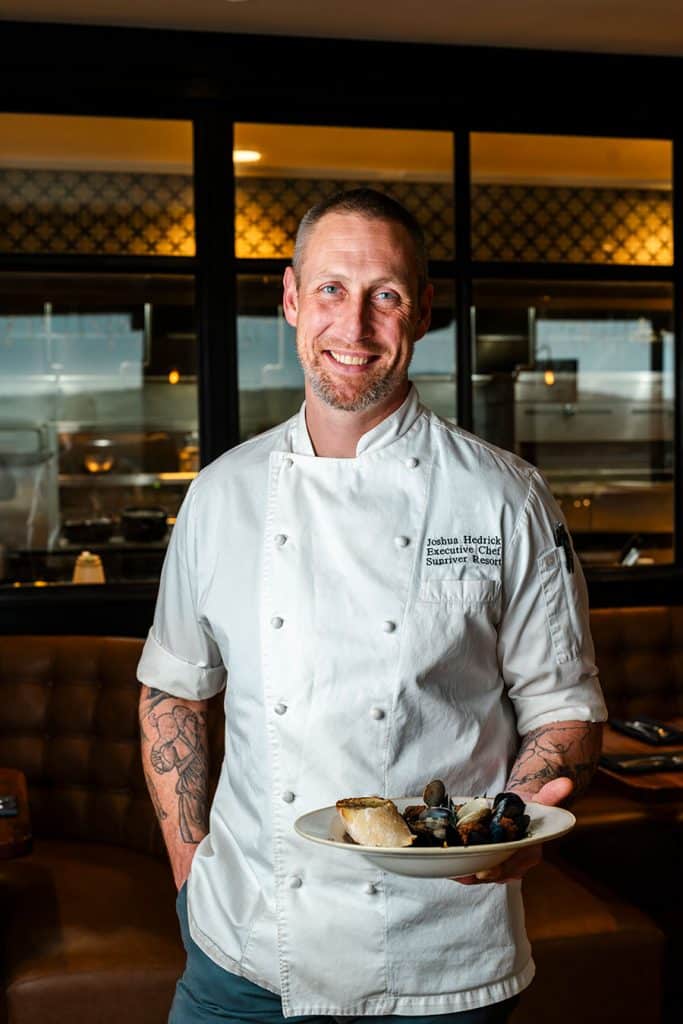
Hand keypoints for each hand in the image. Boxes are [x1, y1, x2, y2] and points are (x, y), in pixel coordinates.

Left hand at [452, 776, 573, 885]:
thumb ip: (551, 793)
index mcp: (531, 850)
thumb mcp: (540, 798)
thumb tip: (567, 782)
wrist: (524, 809)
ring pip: (487, 874)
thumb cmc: (530, 806)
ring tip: (453, 874)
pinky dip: (466, 871)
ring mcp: (505, 864)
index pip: (515, 864)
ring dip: (470, 876)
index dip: (501, 869)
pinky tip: (451, 870)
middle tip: (462, 874)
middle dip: (480, 875)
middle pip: (498, 873)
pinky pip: (479, 870)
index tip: (485, 872)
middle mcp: (518, 862)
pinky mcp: (493, 862)